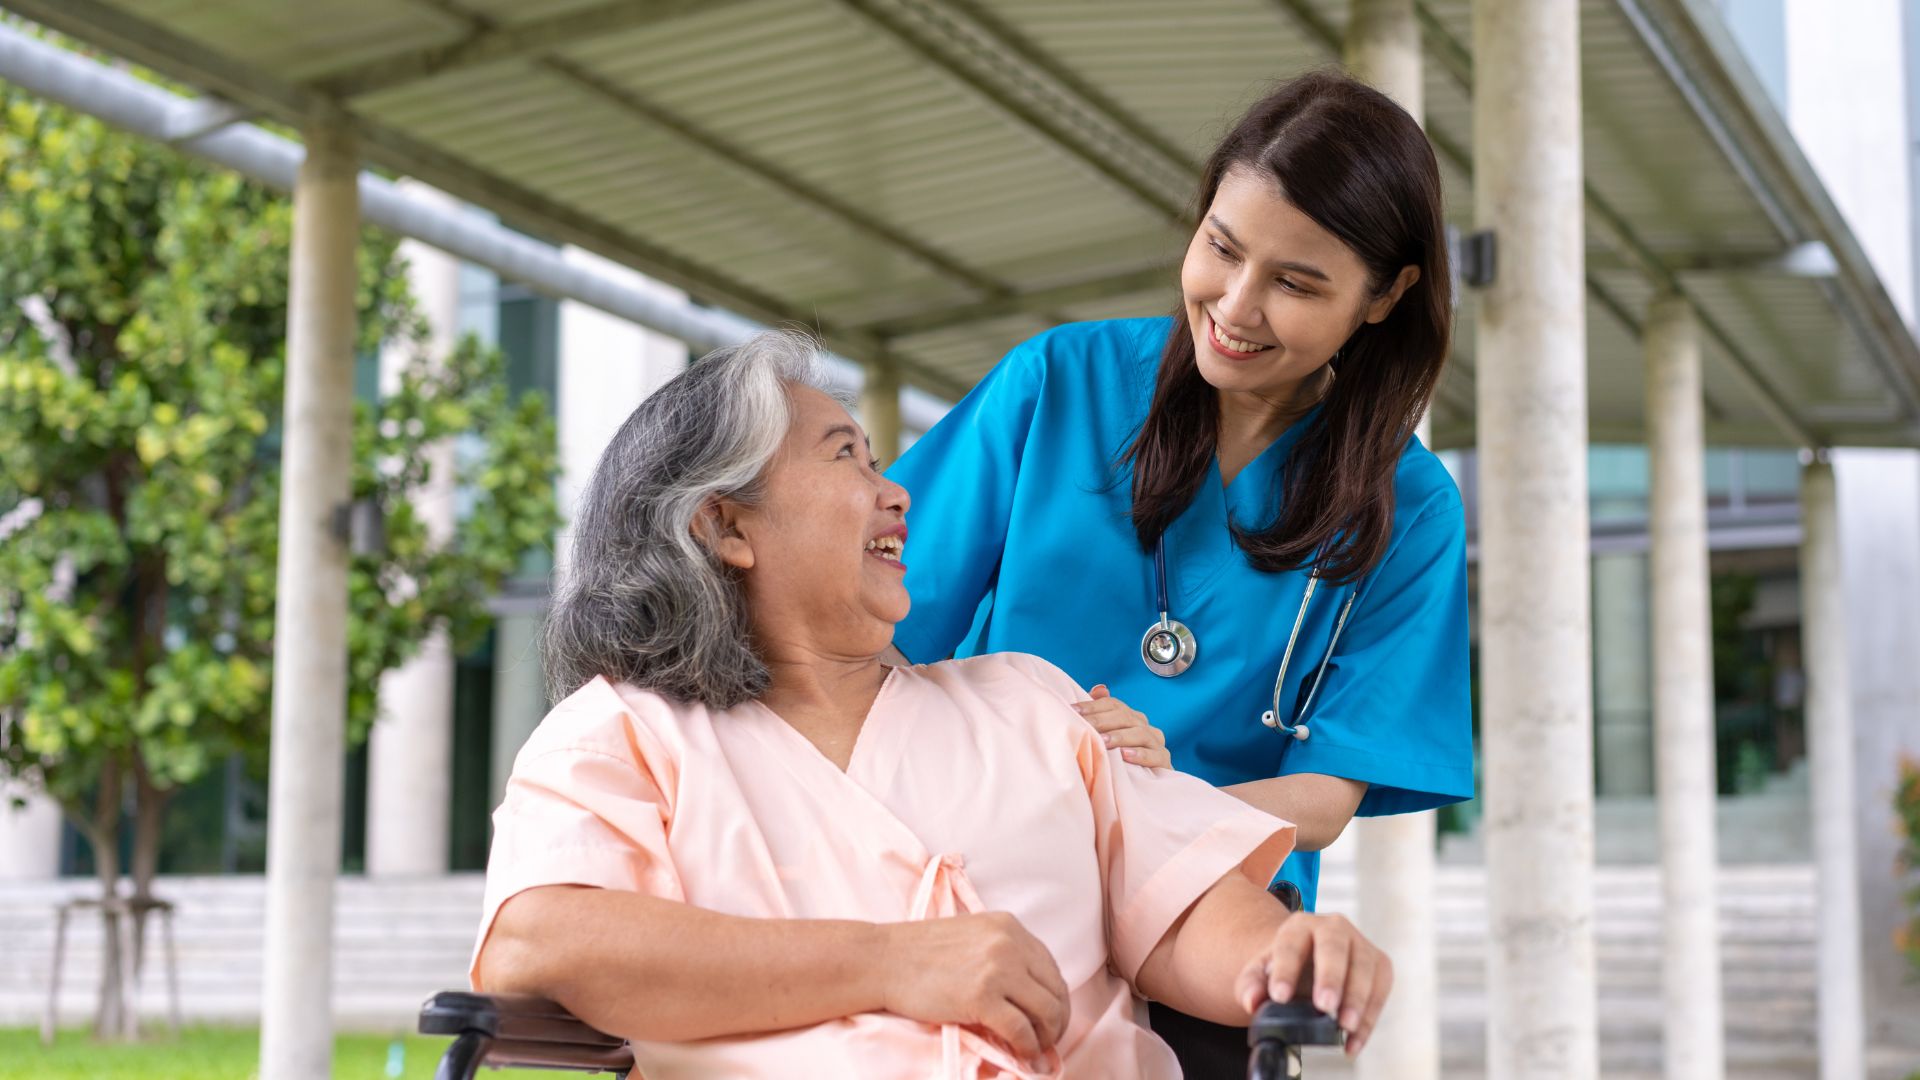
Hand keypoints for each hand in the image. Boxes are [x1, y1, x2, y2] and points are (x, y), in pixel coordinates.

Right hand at [876, 912, 1071, 1059]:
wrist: (883, 960)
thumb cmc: (918, 952)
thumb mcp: (971, 937)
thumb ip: (1001, 953)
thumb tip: (1028, 993)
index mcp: (1008, 926)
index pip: (1050, 968)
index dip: (1055, 998)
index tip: (1049, 1018)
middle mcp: (1009, 943)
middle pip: (1055, 990)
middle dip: (1056, 1020)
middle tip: (1048, 1040)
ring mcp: (998, 969)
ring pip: (1046, 1011)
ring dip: (1046, 1036)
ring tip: (1036, 1049)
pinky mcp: (983, 997)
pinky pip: (1021, 1029)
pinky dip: (1027, 1047)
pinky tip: (1021, 1054)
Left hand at [1071, 684, 1171, 768]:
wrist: (1144, 785)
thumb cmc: (1120, 759)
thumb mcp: (1106, 738)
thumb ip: (1101, 714)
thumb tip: (1099, 688)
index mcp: (1130, 717)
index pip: (1113, 704)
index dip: (1093, 705)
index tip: (1073, 710)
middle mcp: (1144, 726)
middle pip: (1125, 716)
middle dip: (1102, 720)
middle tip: (1085, 726)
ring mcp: (1155, 743)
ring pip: (1140, 733)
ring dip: (1120, 737)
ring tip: (1104, 741)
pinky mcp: (1164, 761)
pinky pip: (1154, 755)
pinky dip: (1140, 754)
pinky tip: (1126, 756)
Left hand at [1233, 912, 1391, 1056]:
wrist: (1310, 962)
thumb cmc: (1286, 966)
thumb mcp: (1262, 972)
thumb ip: (1250, 985)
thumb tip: (1251, 1002)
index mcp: (1299, 925)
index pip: (1290, 944)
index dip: (1285, 970)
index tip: (1279, 996)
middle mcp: (1333, 927)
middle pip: (1334, 947)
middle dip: (1330, 976)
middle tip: (1324, 1005)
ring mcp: (1360, 944)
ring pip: (1364, 967)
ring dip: (1357, 998)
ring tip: (1345, 1026)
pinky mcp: (1380, 965)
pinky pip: (1380, 990)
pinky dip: (1369, 1018)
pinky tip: (1354, 1041)